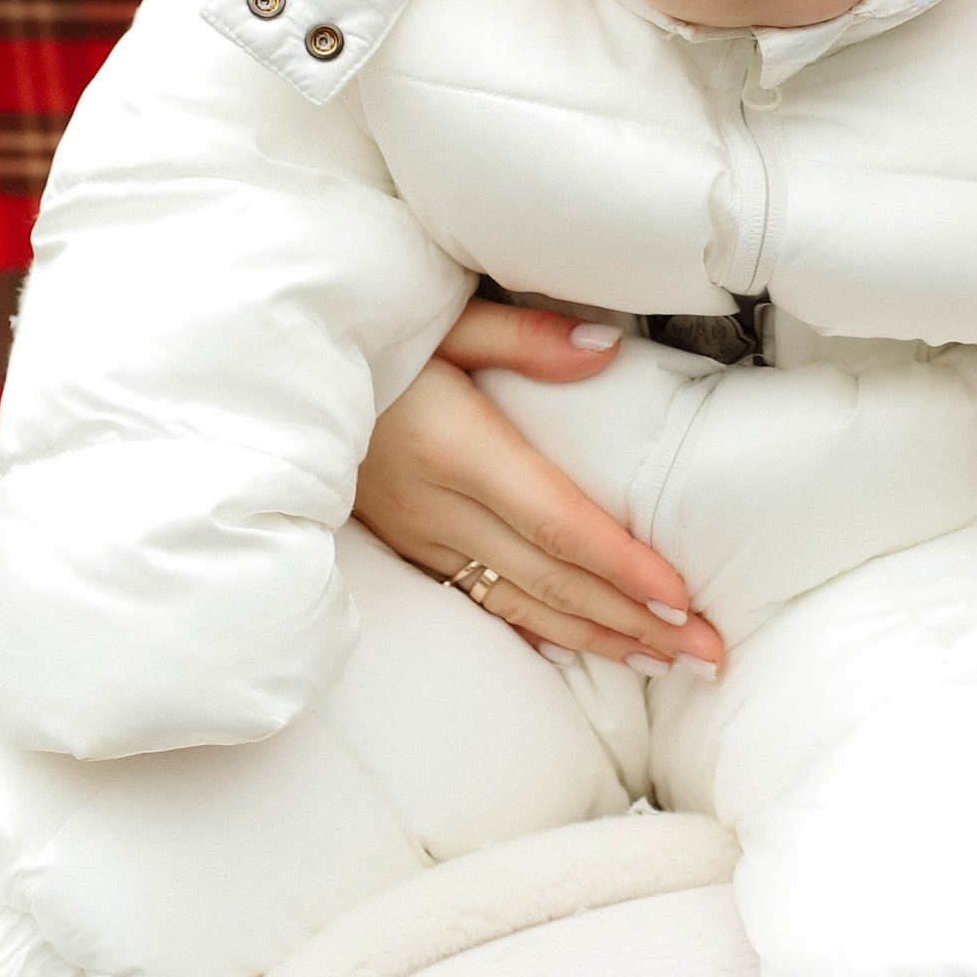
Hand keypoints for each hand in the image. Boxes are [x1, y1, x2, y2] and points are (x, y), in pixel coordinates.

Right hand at [356, 302, 723, 671]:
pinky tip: (574, 650)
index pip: (558, 524)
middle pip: (551, 579)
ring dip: (595, 638)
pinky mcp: (403, 542)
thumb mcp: (444, 315)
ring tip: (662, 662)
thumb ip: (527, 336)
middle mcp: (438, 504)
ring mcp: (417, 532)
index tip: (681, 599)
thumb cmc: (370, 333)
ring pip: (519, 602)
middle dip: (634, 622)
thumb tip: (607, 350)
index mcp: (459, 448)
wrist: (271, 372)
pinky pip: (476, 599)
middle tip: (705, 653)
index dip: (622, 568)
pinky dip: (533, 629)